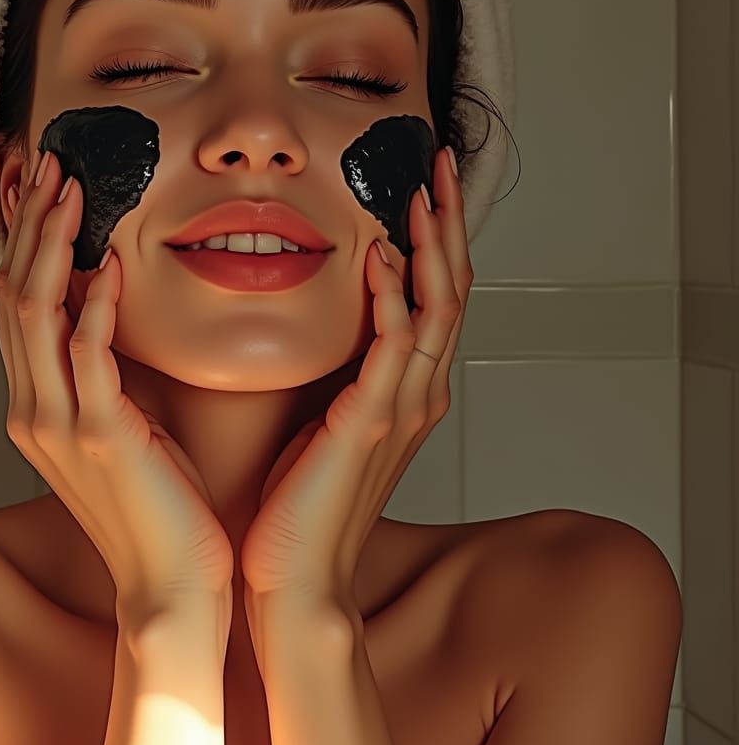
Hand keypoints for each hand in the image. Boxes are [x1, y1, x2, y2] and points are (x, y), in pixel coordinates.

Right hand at [0, 148, 233, 633]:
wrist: (172, 582)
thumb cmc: (159, 502)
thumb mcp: (122, 423)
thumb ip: (106, 367)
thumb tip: (112, 298)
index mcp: (39, 403)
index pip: (18, 302)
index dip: (26, 239)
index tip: (45, 187)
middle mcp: (34, 408)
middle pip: (15, 294)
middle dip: (31, 224)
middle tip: (52, 165)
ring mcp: (60, 424)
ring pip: (37, 313)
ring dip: (51, 245)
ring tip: (72, 189)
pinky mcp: (101, 437)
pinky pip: (87, 356)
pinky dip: (94, 305)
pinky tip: (109, 263)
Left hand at [239, 146, 472, 621]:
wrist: (295, 575)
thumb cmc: (303, 499)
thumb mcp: (328, 416)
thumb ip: (342, 367)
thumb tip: (328, 313)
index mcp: (405, 388)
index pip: (433, 296)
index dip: (437, 239)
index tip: (424, 187)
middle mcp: (416, 392)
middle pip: (449, 291)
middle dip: (448, 226)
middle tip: (440, 168)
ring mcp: (399, 408)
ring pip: (434, 311)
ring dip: (432, 248)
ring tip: (423, 194)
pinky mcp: (369, 424)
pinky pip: (392, 350)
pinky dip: (392, 302)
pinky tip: (382, 261)